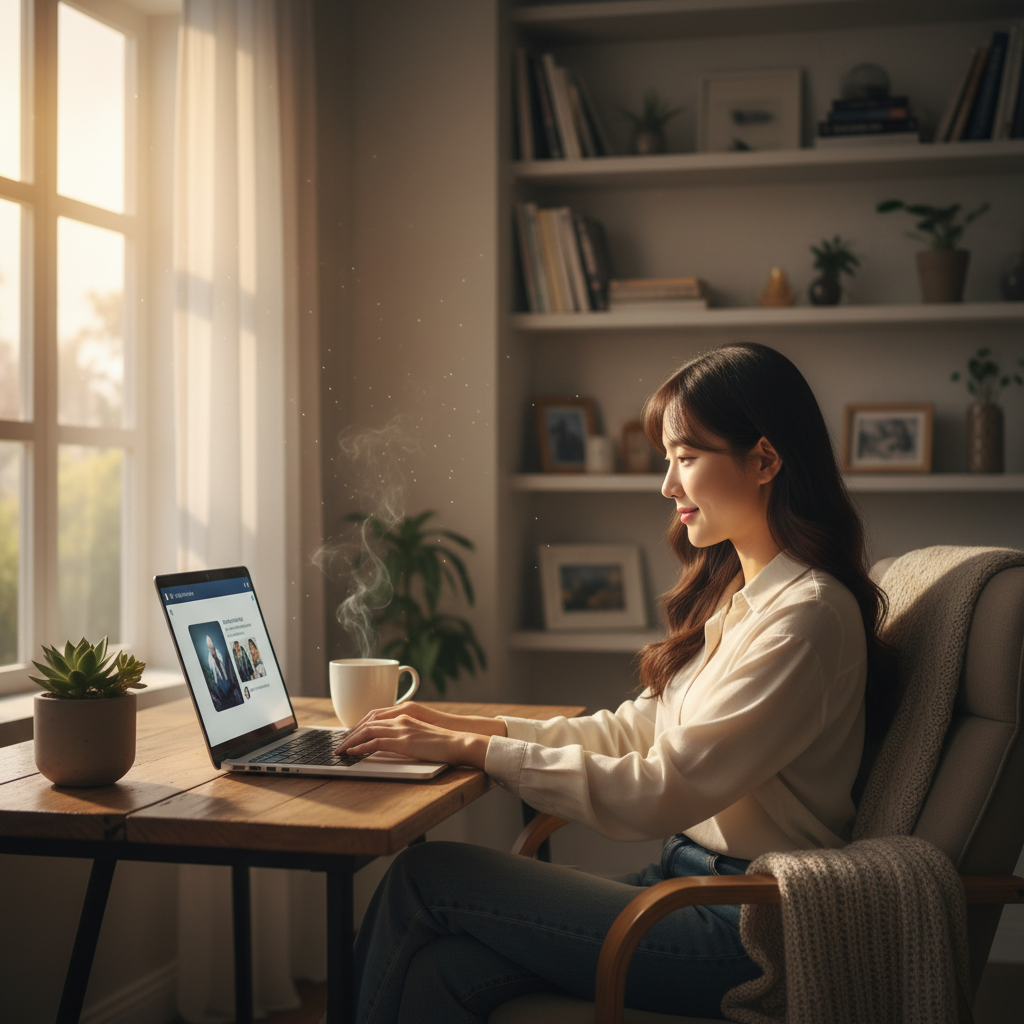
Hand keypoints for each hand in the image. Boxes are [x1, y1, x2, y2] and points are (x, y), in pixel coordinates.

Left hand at [335, 712, 490, 768]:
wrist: (459, 742)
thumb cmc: (444, 742)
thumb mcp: (422, 734)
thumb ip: (407, 734)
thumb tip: (394, 743)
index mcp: (405, 714)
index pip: (374, 717)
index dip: (359, 725)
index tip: (349, 735)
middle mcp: (401, 718)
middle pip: (367, 723)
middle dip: (350, 734)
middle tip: (339, 745)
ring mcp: (401, 729)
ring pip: (367, 731)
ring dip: (350, 741)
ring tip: (340, 751)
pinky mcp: (403, 741)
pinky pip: (375, 743)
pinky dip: (360, 748)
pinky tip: (352, 753)